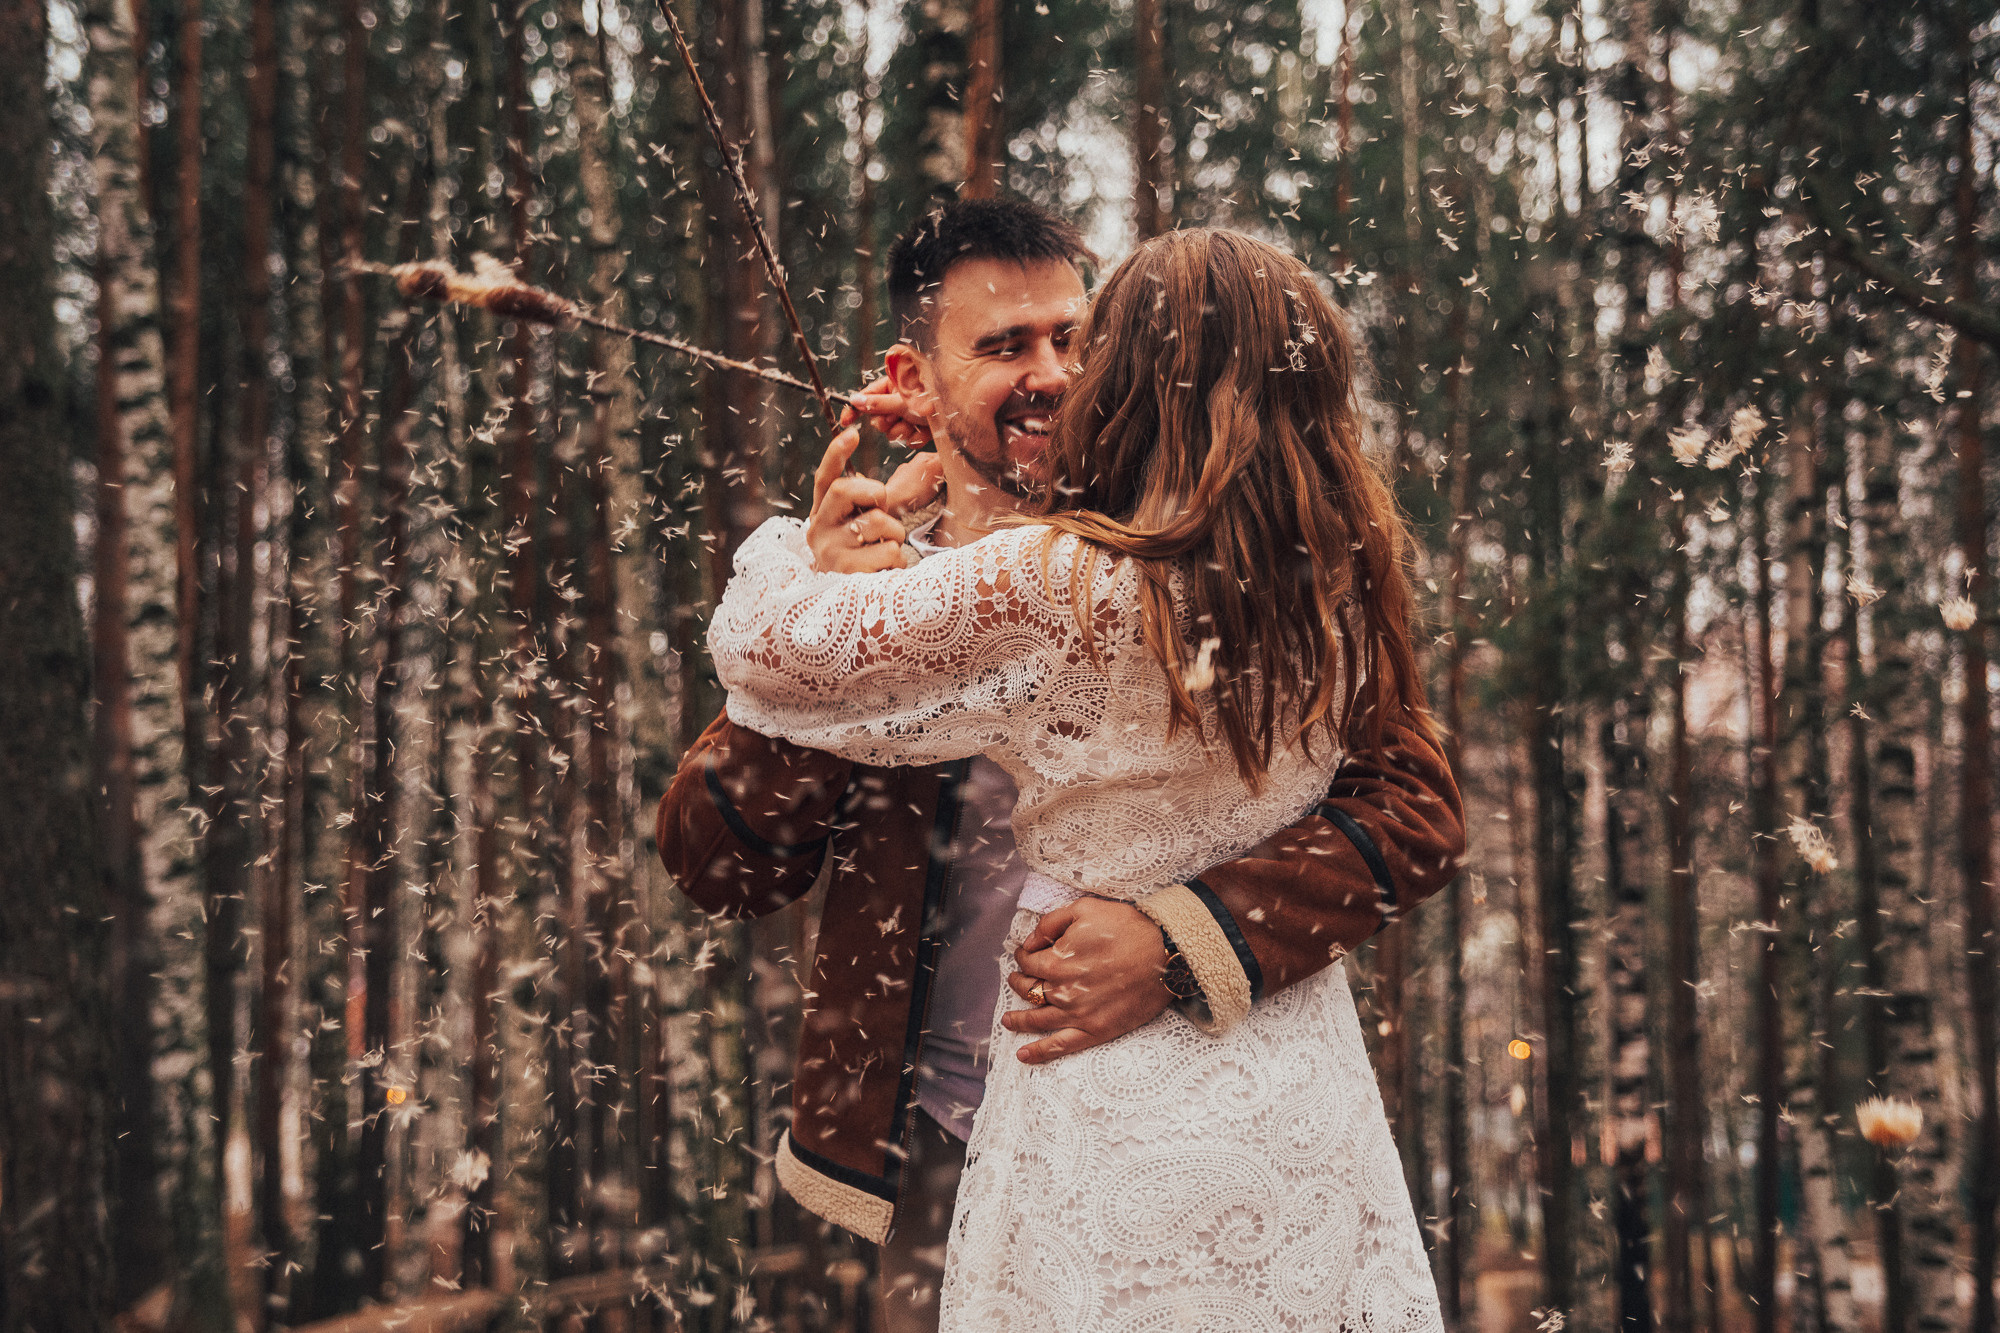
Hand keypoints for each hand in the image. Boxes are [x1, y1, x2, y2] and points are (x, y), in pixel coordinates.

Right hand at [807, 428, 908, 572]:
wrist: (847, 608)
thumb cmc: (861, 559)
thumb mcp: (858, 528)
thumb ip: (870, 503)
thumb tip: (922, 466)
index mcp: (821, 515)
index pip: (824, 479)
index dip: (835, 454)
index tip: (852, 433)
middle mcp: (818, 530)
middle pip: (845, 489)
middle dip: (875, 493)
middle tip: (883, 511)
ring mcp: (830, 551)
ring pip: (878, 521)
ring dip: (894, 534)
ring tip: (886, 551)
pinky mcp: (847, 572)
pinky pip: (889, 551)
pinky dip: (898, 560)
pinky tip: (886, 571)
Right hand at [841, 373, 931, 447]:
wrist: (965, 412)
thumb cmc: (937, 397)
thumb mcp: (904, 399)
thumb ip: (879, 403)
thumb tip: (854, 402)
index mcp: (895, 382)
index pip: (867, 394)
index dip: (854, 408)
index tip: (845, 421)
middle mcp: (901, 397)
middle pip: (877, 416)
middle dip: (886, 422)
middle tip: (897, 418)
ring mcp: (911, 413)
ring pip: (891, 431)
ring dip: (902, 431)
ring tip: (916, 424)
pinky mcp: (920, 427)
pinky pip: (907, 438)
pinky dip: (915, 437)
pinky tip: (926, 431)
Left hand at [1000, 898, 1172, 1063]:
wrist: (1166, 954)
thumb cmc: (1128, 927)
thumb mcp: (1085, 909)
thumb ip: (1051, 923)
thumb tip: (1029, 941)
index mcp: (1058, 961)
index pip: (1028, 961)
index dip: (1023, 956)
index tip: (1025, 954)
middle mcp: (1063, 990)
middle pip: (1029, 990)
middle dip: (1019, 983)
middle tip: (1018, 979)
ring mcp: (1079, 1014)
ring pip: (1038, 1020)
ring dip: (1018, 1021)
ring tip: (1008, 1021)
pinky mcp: (1097, 1031)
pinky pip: (1062, 1046)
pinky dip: (1040, 1052)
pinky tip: (1023, 1055)